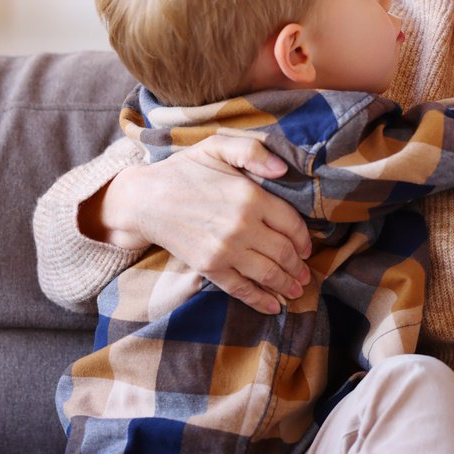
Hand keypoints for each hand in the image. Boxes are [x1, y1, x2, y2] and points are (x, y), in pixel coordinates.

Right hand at [99, 135, 312, 313]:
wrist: (145, 200)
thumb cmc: (185, 171)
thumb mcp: (218, 147)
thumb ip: (253, 151)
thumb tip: (283, 169)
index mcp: (251, 197)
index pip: (292, 223)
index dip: (304, 238)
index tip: (308, 247)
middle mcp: (243, 226)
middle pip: (284, 252)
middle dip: (299, 266)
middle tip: (306, 273)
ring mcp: (226, 250)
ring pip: (268, 272)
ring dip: (287, 284)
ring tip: (297, 289)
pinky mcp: (210, 267)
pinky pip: (241, 288)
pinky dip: (260, 300)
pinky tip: (274, 306)